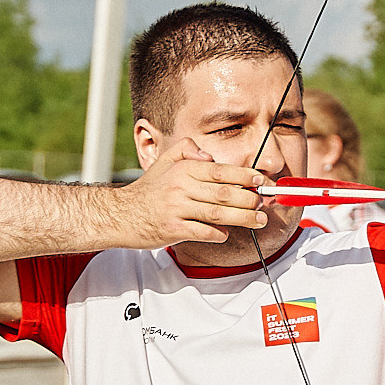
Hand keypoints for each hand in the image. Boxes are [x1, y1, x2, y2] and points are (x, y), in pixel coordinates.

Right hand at [114, 140, 268, 249]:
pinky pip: (202, 232)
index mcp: (183, 170)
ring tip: (259, 220)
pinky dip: (217, 234)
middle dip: (250, 199)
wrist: (121, 215)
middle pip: (224, 193)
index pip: (220, 171)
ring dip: (243, 218)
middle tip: (263, 204)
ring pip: (218, 214)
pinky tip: (225, 234)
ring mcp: (177, 209)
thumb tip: (209, 155)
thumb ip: (187, 150)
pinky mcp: (173, 229)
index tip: (261, 181)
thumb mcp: (164, 161)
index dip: (244, 176)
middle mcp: (181, 187)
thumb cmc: (148, 190)